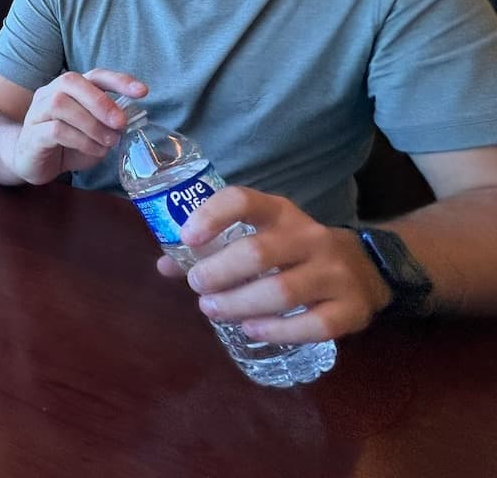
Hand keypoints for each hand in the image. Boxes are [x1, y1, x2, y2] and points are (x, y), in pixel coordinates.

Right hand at [9, 70, 146, 184]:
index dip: (118, 80)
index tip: (142, 91)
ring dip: (90, 123)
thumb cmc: (65, 144)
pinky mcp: (31, 135)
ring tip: (108, 142)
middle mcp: (50, 93)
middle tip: (120, 123)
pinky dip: (80, 140)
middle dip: (100, 101)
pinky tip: (94, 150)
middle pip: (71, 81)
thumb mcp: (93, 133)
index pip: (94, 75)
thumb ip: (108, 125)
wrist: (30, 162)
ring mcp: (37, 112)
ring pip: (60, 104)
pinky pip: (54, 130)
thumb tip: (127, 122)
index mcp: (69, 89)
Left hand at [154, 187, 392, 342]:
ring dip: (239, 304)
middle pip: (257, 252)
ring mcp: (335, 272)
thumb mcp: (259, 236)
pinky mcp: (352, 308)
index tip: (186, 237)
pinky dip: (277, 330)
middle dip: (218, 273)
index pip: (243, 200)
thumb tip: (164, 265)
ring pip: (281, 292)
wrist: (366, 267)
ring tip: (214, 310)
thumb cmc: (293, 251)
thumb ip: (212, 248)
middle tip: (198, 286)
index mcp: (279, 212)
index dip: (211, 216)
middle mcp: (310, 236)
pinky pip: (313, 325)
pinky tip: (251, 329)